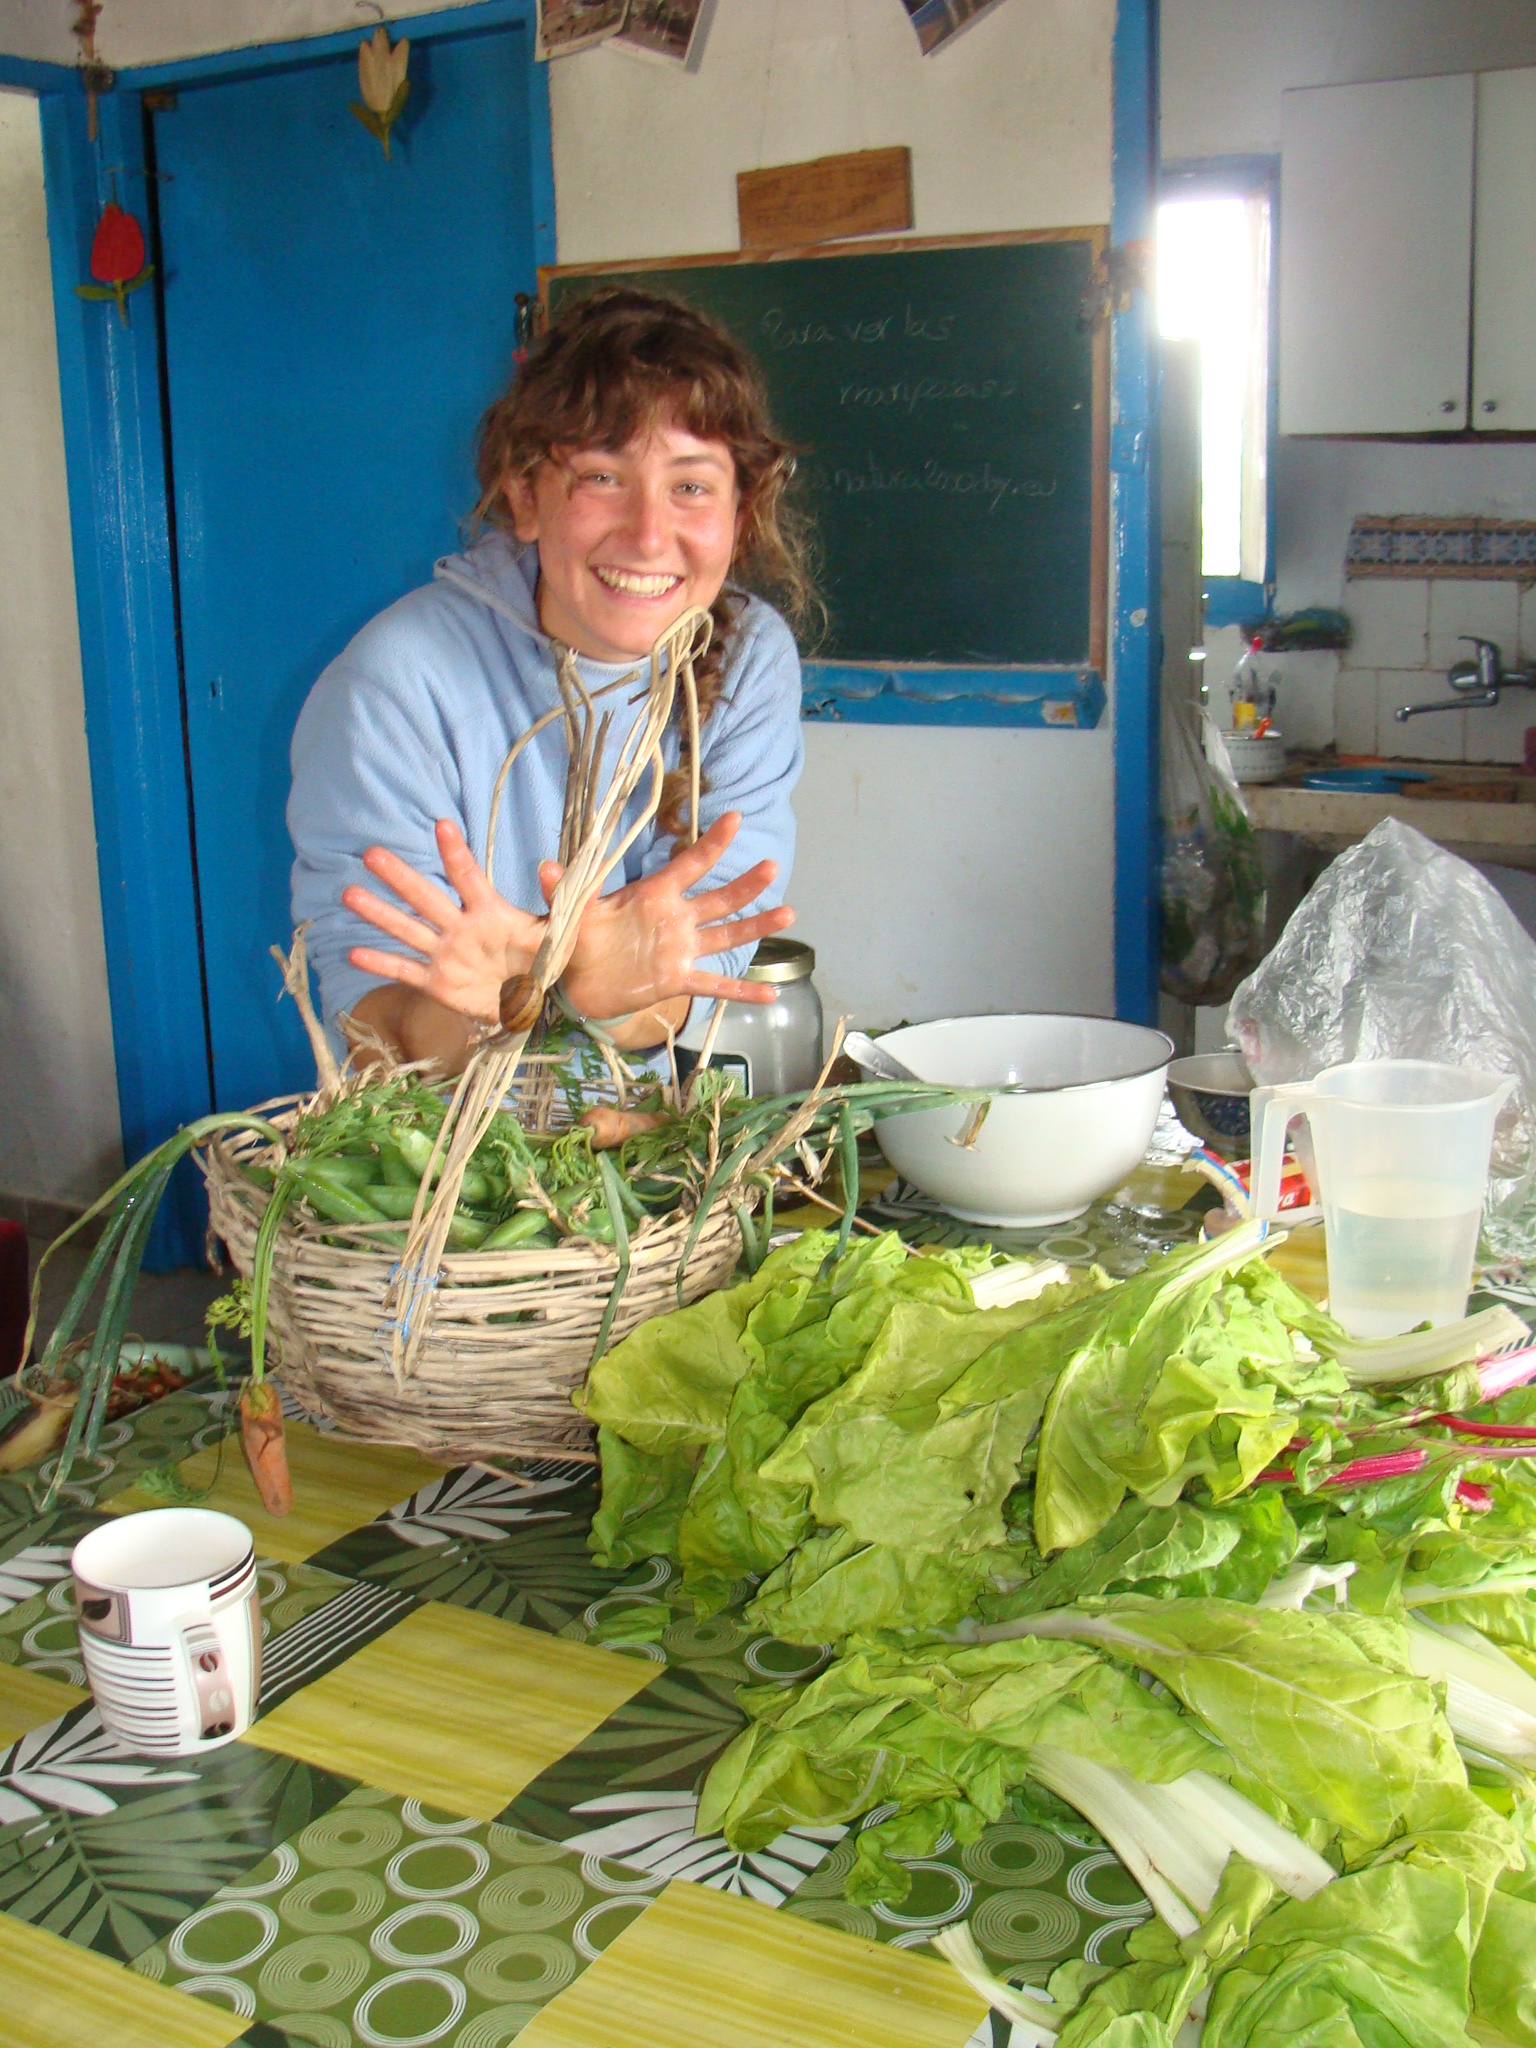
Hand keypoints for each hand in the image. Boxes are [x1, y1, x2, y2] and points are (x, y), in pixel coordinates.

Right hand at [342, 820, 543, 1023]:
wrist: (538, 1005)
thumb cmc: (549, 960)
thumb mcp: (563, 930)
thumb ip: (559, 898)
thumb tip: (549, 865)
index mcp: (490, 912)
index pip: (469, 877)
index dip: (455, 853)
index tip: (442, 825)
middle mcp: (461, 927)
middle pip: (426, 898)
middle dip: (401, 878)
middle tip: (372, 854)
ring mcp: (446, 954)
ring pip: (408, 929)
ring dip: (379, 913)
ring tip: (350, 894)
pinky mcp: (438, 983)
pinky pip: (406, 971)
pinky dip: (382, 964)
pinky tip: (354, 953)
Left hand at [548, 811, 793, 1022]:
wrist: (573, 980)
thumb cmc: (575, 937)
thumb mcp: (571, 911)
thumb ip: (563, 889)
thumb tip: (544, 866)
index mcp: (653, 895)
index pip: (688, 865)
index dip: (711, 843)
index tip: (734, 819)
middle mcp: (674, 919)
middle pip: (718, 899)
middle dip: (746, 884)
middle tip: (771, 866)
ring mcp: (680, 949)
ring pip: (726, 935)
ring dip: (756, 925)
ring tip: (787, 913)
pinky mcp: (678, 980)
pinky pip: (715, 986)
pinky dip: (742, 992)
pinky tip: (771, 995)